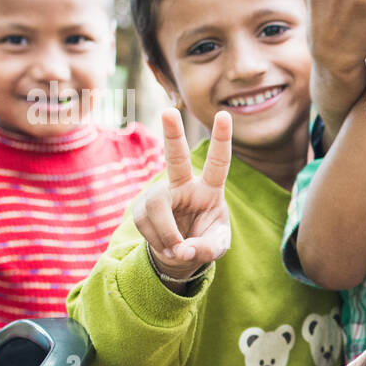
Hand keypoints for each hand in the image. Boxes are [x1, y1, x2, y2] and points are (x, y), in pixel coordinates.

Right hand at [133, 108, 230, 287]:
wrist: (180, 254)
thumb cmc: (204, 242)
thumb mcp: (215, 247)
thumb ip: (206, 249)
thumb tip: (183, 250)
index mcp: (209, 189)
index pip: (218, 163)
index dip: (221, 139)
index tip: (224, 114)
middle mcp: (183, 185)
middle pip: (176, 158)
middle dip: (172, 135)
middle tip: (168, 112)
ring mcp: (160, 194)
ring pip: (156, 206)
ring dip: (167, 233)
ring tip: (177, 251)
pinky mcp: (142, 208)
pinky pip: (145, 224)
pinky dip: (158, 242)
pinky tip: (167, 248)